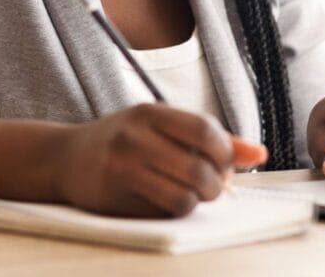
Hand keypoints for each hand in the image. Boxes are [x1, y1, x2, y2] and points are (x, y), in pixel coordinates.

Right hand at [52, 103, 267, 216]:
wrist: (64, 158)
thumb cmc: (124, 140)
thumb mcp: (161, 127)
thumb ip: (211, 138)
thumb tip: (259, 154)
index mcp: (150, 112)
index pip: (204, 131)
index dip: (225, 152)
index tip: (225, 163)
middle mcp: (134, 137)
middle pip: (198, 169)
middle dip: (216, 184)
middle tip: (213, 186)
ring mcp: (121, 167)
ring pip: (183, 196)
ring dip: (197, 201)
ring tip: (192, 194)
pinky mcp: (113, 197)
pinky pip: (161, 212)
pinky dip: (173, 211)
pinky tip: (165, 200)